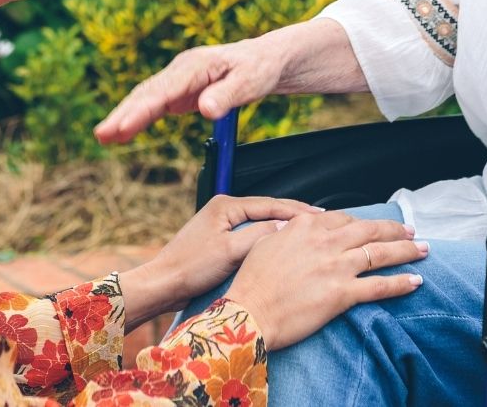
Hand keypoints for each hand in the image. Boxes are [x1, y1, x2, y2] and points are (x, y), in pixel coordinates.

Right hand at [95, 37, 280, 144]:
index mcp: (196, 65)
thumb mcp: (251, 82)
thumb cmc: (259, 68)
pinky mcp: (180, 90)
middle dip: (123, 114)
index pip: (164, 90)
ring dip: (124, 116)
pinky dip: (137, 117)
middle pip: (147, 92)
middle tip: (102, 135)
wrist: (266, 59)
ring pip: (145, 97)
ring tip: (103, 137)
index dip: (142, 110)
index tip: (124, 127)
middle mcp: (181, 69)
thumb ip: (227, 95)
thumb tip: (205, 110)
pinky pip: (154, 104)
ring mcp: (178, 78)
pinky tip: (122, 133)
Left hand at [117, 194, 321, 331]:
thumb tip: (286, 226)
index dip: (296, 210)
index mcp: (226, 205)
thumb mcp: (229, 251)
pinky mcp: (220, 239)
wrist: (164, 284)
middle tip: (322, 220)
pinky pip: (252, 233)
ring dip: (282, 226)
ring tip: (308, 231)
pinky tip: (283, 244)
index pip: (269, 204)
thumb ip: (258, 235)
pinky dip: (269, 237)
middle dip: (293, 215)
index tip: (320, 214)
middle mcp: (224, 209)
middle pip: (267, 209)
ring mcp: (222, 224)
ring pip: (260, 222)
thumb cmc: (191, 268)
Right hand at [226, 210, 428, 350]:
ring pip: (379, 252)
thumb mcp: (266, 241)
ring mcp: (336, 266)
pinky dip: (400, 283)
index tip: (371, 226)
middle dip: (393, 229)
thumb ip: (288, 230)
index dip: (361, 222)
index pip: (343, 218)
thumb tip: (295, 225)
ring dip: (405, 250)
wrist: (249, 311)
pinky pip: (378, 286)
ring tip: (422, 248)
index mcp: (306, 225)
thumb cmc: (253, 280)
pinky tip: (415, 281)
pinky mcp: (342, 293)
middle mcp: (325, 241)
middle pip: (368, 229)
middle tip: (409, 229)